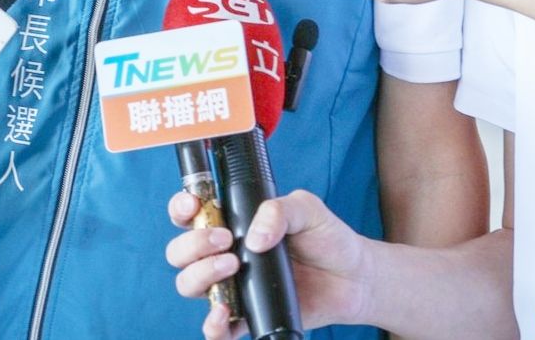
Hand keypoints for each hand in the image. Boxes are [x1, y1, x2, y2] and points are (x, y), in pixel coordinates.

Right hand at [166, 189, 368, 337]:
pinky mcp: (247, 316)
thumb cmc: (327, 238)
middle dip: (192, 244)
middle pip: (180, 252)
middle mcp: (225, 253)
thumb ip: (279, 210)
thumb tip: (253, 239)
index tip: (193, 206)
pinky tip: (226, 314)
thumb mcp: (307, 209)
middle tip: (225, 240)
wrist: (354, 278)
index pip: (191, 214)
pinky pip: (216, 329)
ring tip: (233, 267)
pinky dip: (212, 325)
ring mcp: (233, 286)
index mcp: (234, 222)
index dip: (181, 209)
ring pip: (189, 285)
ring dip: (200, 276)